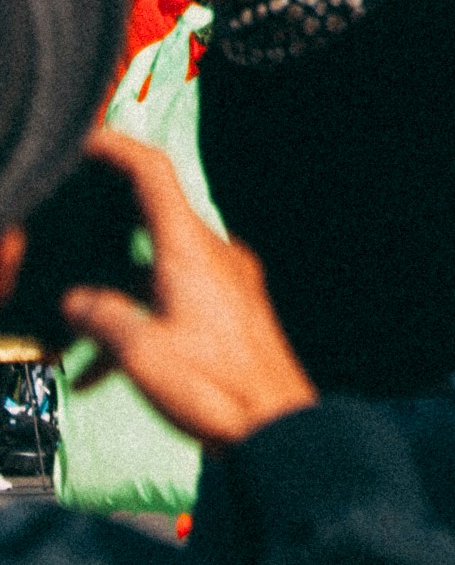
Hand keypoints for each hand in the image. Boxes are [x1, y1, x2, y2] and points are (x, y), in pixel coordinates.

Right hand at [62, 136, 315, 448]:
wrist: (275, 426)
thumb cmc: (212, 386)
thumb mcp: (141, 353)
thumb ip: (102, 318)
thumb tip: (74, 301)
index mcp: (190, 249)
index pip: (153, 173)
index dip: (118, 147)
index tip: (86, 138)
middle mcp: (212, 253)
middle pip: (153, 217)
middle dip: (105, 225)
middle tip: (69, 226)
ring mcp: (225, 280)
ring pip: (156, 268)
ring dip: (114, 297)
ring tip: (70, 339)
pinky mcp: (230, 310)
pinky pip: (175, 299)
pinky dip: (139, 322)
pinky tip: (99, 375)